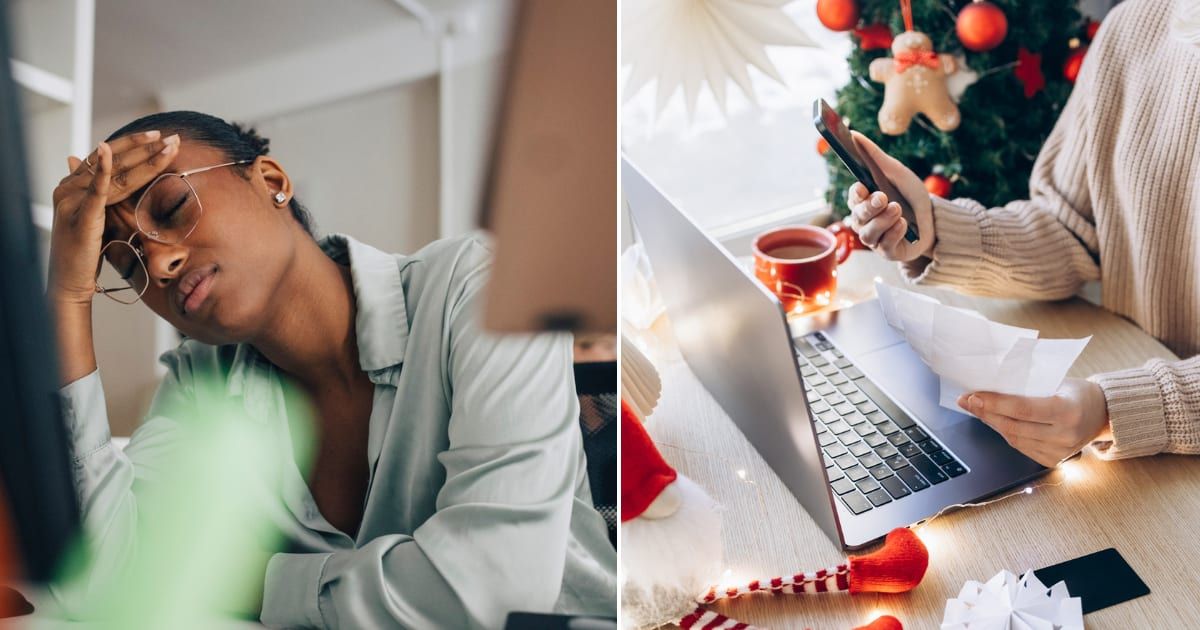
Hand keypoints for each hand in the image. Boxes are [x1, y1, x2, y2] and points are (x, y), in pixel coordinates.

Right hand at [47, 130, 179, 305]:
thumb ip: (98, 194)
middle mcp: (69, 187)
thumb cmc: (85, 251)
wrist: (70, 280)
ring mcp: (72, 200)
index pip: (108, 157)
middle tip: (171, 137)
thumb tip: (94, 167)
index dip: (134, 145)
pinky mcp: (79, 215)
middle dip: (145, 148)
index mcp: (73, 184)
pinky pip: (94, 190)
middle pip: (113, 160)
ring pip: (113, 174)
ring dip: (143, 158)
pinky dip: (103, 171)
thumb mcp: (94, 217)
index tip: (159, 137)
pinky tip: (109, 153)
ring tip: (166, 146)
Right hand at [844, 131, 935, 261]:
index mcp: (864, 200)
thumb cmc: (910, 196)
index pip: (852, 198)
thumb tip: (855, 135)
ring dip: (883, 220)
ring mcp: (876, 238)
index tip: (862, 187)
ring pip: (868, 233)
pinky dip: (894, 233)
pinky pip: (885, 246)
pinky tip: (904, 225)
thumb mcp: (896, 172)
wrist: (936, 219)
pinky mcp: (888, 251)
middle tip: (883, 197)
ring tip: (898, 209)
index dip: (855, 194)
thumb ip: (874, 156)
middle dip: (869, 207)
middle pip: (857, 216)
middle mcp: (866, 221)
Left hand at [957, 378, 1110, 466]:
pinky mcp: (1053, 461)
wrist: (1102, 414)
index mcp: (1068, 411)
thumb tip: (990, 386)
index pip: (1022, 409)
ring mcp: (1060, 452)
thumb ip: (1028, 387)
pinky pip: (1020, 447)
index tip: (973, 396)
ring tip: (976, 409)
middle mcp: (1065, 435)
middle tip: (966, 401)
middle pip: (1013, 426)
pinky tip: (994, 422)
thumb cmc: (1077, 393)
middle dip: (985, 413)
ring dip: (991, 423)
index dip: (994, 403)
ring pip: (1013, 438)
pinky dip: (1005, 433)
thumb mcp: (1058, 382)